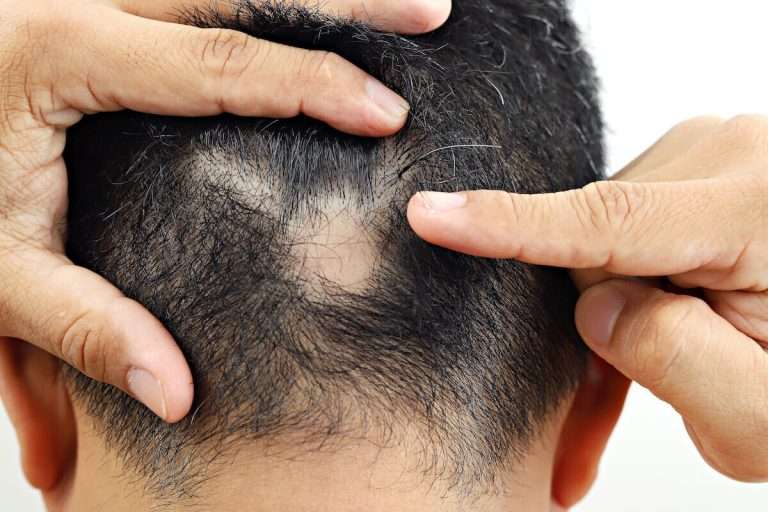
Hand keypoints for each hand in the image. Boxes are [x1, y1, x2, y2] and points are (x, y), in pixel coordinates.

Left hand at [0, 0, 449, 421]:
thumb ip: (86, 329)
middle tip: (430, 12)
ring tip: (402, 4)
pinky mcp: (96, 10)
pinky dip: (267, 0)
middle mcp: (78, 1)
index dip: (314, 85)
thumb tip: (176, 395)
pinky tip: (314, 8)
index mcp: (57, 53)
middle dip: (346, 0)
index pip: (217, 64)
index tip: (388, 111)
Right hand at [407, 115, 767, 481]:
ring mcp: (706, 156)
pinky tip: (641, 336)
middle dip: (602, 326)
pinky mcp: (685, 170)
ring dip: (619, 313)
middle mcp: (729, 158)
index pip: (609, 220)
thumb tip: (592, 307)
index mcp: (757, 212)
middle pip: (596, 249)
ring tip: (667, 369)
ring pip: (601, 245)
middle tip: (621, 412)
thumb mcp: (758, 417)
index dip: (509, 226)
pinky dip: (626, 291)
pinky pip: (620, 232)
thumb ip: (671, 360)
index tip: (432, 216)